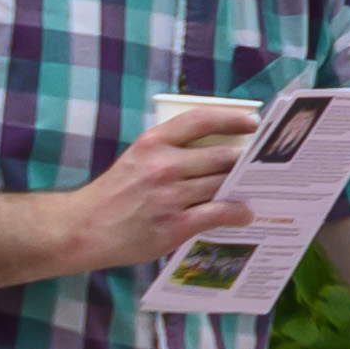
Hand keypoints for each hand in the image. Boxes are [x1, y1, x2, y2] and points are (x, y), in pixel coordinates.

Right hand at [41, 100, 268, 277]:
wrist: (82, 229)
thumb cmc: (113, 194)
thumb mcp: (136, 159)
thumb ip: (170, 152)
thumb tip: (216, 150)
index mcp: (152, 143)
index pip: (201, 120)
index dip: (232, 119)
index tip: (254, 123)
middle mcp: (163, 166)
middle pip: (221, 155)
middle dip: (246, 158)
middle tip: (266, 161)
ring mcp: (170, 196)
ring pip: (222, 183)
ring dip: (244, 186)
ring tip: (260, 187)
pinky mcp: (174, 224)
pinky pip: (218, 213)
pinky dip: (237, 212)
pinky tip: (245, 214)